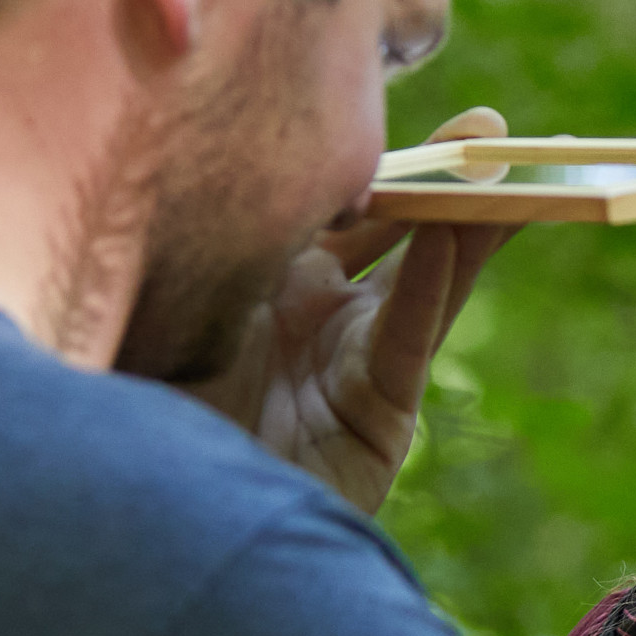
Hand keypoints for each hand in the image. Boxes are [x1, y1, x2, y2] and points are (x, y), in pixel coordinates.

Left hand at [178, 106, 516, 513]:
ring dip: (468, 228)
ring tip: (508, 179)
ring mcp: (350, 364)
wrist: (144, 526)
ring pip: (424, 280)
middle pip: (395, 232)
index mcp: (255, 279)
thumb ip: (186, 241)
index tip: (392, 109)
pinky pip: (406, 337)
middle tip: (490, 133)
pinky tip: (452, 238)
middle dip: (444, 181)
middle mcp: (312, 315)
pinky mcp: (379, 419)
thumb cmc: (127, 409)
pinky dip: (431, 286)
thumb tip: (175, 138)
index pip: (327, 205)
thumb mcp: (152, 302)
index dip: (367, 156)